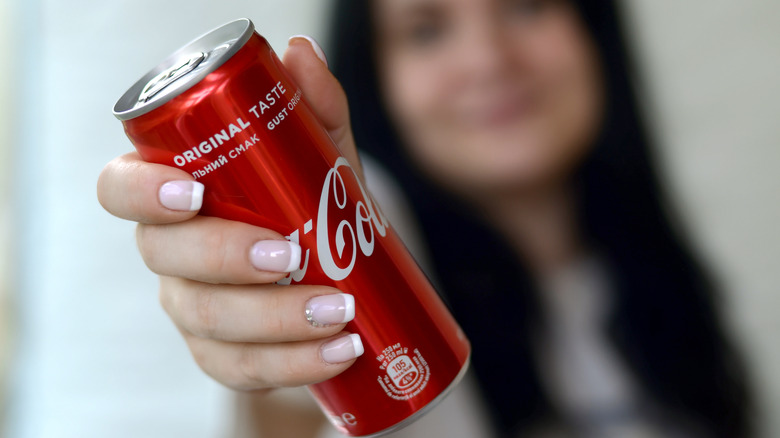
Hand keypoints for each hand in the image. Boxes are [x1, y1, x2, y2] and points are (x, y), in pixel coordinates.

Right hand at [97, 36, 363, 391]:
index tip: (194, 192)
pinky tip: (341, 349)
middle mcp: (171, 254)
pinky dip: (295, 364)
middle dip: (226, 258)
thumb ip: (312, 108)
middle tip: (292, 253)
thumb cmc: (314, 205)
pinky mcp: (224, 356)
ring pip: (209, 321)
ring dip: (276, 319)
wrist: (343, 273)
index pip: (121, 188)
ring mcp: (194, 310)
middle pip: (165, 259)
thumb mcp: (320, 156)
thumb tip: (299, 53)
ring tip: (342, 309)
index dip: (143, 193)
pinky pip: (244, 370)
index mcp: (174, 196)